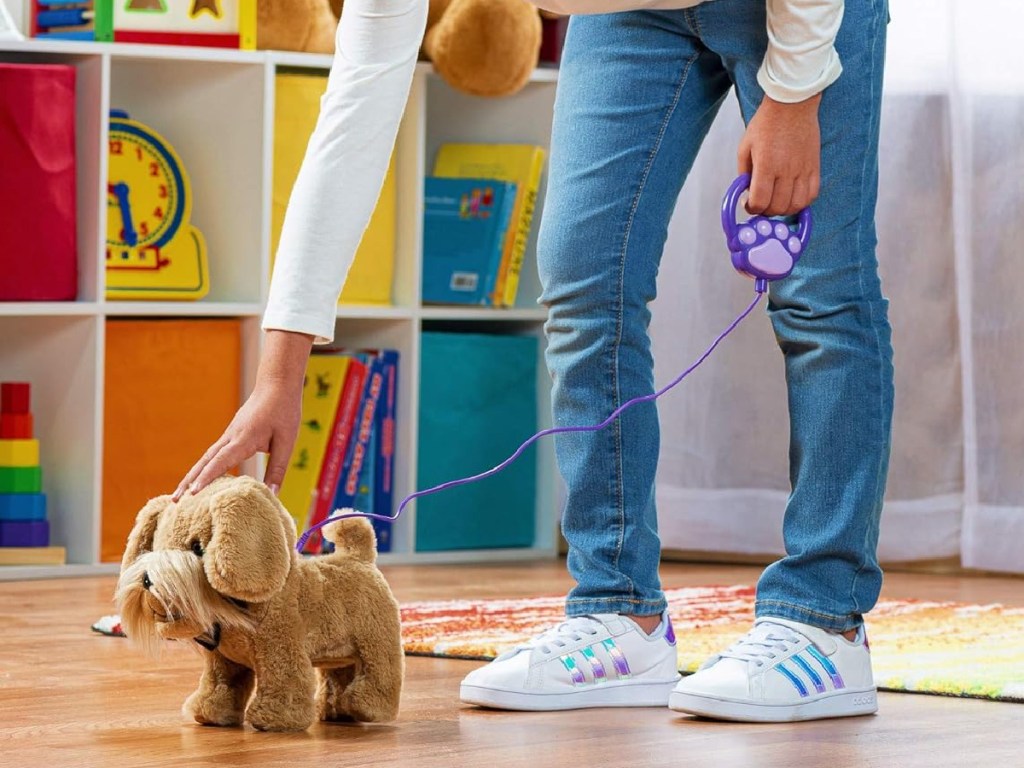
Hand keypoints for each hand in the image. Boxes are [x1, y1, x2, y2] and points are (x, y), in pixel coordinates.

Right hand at [173, 330, 313, 499]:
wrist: (277, 384)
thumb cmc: (284, 411)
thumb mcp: (286, 441)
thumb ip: (278, 468)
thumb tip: (272, 494)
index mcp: (243, 439)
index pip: (221, 461)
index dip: (207, 478)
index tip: (193, 493)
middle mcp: (230, 437)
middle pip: (205, 462)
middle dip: (189, 481)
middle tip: (175, 501)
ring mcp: (229, 435)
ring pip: (206, 457)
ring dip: (193, 475)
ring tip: (181, 495)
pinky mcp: (231, 434)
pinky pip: (214, 453)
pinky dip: (203, 467)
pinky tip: (200, 479)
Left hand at [737, 94, 821, 216]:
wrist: (792, 105)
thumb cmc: (766, 124)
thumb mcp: (745, 147)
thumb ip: (744, 172)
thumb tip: (747, 192)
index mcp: (766, 165)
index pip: (760, 201)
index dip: (752, 208)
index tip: (749, 204)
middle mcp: (786, 170)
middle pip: (778, 207)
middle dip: (766, 211)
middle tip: (762, 203)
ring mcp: (803, 169)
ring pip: (796, 205)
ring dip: (784, 209)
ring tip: (777, 202)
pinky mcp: (815, 167)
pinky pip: (812, 195)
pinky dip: (802, 202)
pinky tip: (792, 197)